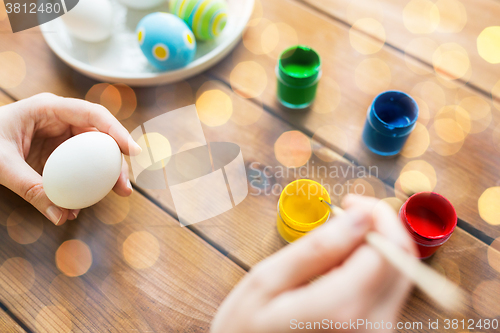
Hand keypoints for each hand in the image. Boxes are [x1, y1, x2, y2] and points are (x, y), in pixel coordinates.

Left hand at [0, 93, 140, 225]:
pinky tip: (85, 201)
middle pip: (100, 135)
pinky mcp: (56, 153)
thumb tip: (60, 216)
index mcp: (48, 108)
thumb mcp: (1, 164)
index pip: (92, 114)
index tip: (133, 151)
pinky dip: (86, 182)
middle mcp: (60, 119)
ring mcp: (60, 136)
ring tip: (118, 193)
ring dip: (107, 172)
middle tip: (124, 185)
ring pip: (94, 151)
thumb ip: (30, 189)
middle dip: (117, 159)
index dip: (116, 131)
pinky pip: (78, 167)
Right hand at [211, 195, 417, 332]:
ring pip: (400, 275)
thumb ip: (316, 248)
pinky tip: (343, 266)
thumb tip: (360, 216)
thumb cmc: (247, 329)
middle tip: (349, 213)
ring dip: (377, 246)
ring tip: (340, 241)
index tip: (349, 203)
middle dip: (381, 227)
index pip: (387, 249)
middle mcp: (372, 328)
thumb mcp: (267, 281)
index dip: (376, 216)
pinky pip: (389, 292)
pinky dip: (373, 268)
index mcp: (342, 310)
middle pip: (403, 262)